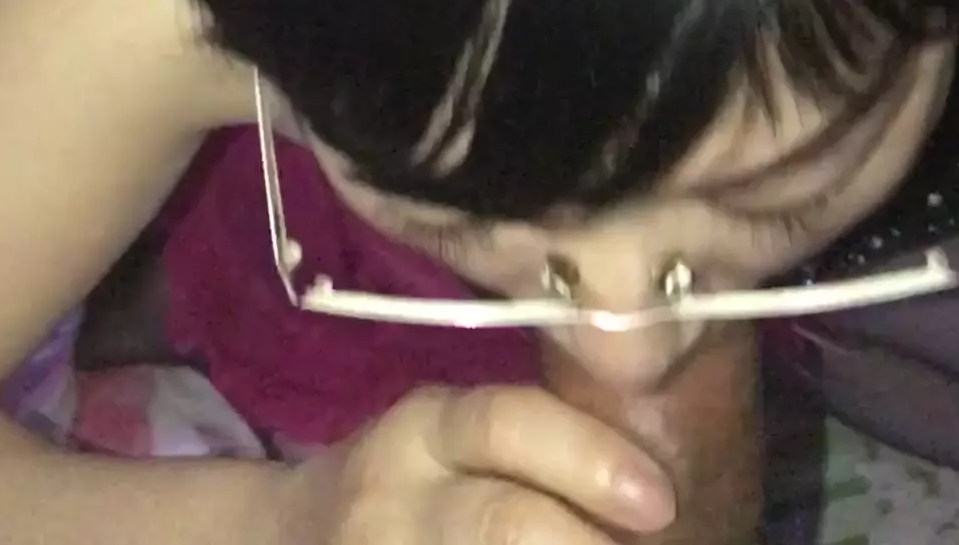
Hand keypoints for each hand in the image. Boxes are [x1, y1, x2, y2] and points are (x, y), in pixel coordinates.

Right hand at [281, 383, 676, 542]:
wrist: (290, 535)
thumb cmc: (414, 483)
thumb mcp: (453, 442)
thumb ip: (533, 447)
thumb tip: (668, 490)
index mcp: (426, 430)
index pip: (507, 424)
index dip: (588, 459)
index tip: (661, 501)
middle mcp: (397, 495)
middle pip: (502, 521)